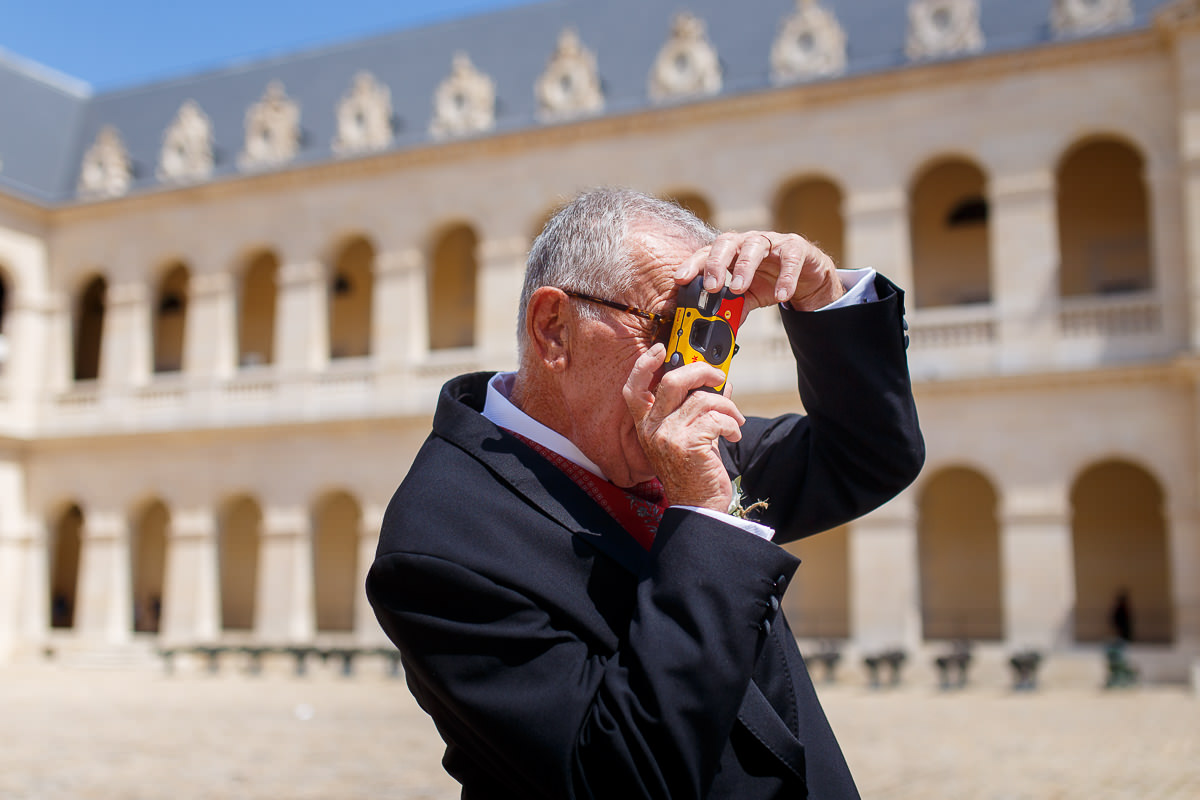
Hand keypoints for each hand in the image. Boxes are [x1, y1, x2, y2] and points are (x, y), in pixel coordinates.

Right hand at [622, 344, 744, 510]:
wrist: (698, 508)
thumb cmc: (694, 474)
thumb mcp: (690, 438)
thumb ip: (698, 411)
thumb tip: (719, 386)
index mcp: (646, 427)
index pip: (633, 390)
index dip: (644, 366)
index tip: (660, 349)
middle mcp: (652, 429)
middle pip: (672, 382)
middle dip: (701, 372)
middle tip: (718, 377)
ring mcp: (668, 436)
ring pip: (702, 400)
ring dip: (727, 407)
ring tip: (734, 421)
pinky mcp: (687, 445)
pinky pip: (715, 418)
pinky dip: (730, 424)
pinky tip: (733, 436)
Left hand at [674, 231, 842, 313]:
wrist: (805, 277)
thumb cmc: (769, 281)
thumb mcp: (748, 297)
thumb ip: (733, 308)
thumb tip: (717, 327)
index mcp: (730, 253)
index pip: (707, 253)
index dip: (693, 265)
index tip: (681, 280)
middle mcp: (746, 242)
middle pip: (726, 242)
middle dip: (716, 263)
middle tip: (711, 286)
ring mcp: (772, 242)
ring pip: (754, 245)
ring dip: (745, 267)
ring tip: (739, 289)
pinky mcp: (796, 247)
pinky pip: (790, 258)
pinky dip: (786, 277)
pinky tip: (782, 296)